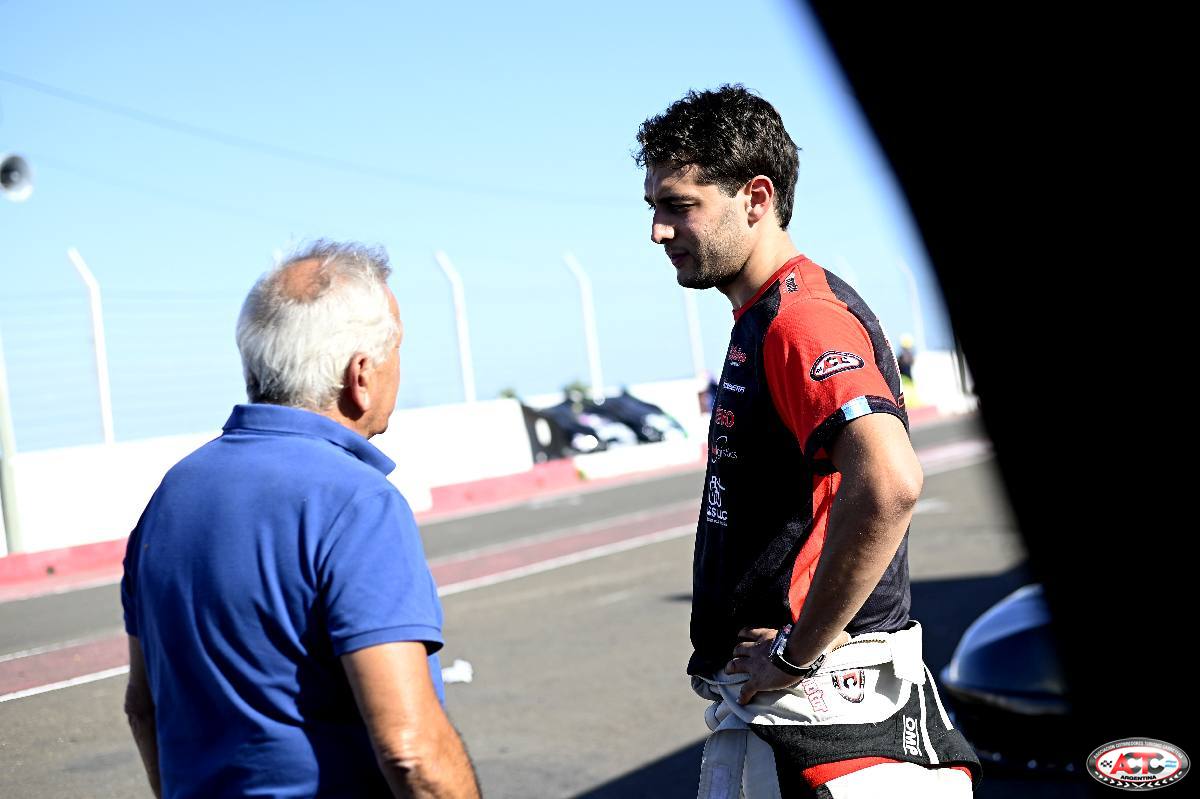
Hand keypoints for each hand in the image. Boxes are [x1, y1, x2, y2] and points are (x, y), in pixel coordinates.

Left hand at [724, 627, 850, 704]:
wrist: (798, 655)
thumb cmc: (807, 644)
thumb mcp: (813, 635)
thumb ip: (827, 636)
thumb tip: (847, 636)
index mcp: (766, 636)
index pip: (748, 631)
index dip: (743, 635)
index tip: (742, 637)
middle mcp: (756, 649)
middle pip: (738, 648)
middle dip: (736, 653)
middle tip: (735, 657)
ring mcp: (754, 665)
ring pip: (735, 665)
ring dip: (731, 668)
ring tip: (728, 671)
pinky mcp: (757, 681)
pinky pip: (745, 689)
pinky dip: (742, 695)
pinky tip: (741, 700)